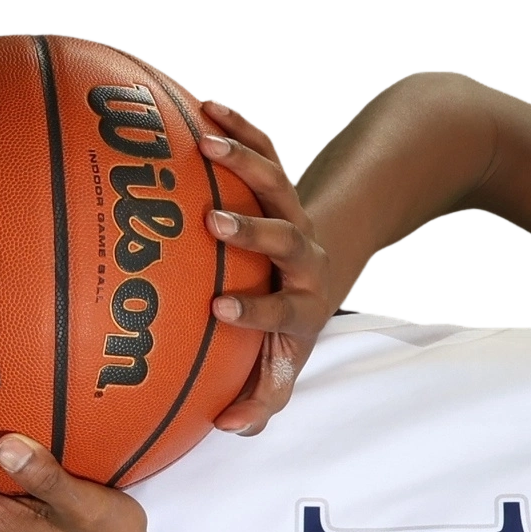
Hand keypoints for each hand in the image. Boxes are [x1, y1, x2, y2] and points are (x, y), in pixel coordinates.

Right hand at [190, 88, 347, 435]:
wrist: (325, 270)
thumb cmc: (290, 326)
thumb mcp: (281, 366)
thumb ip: (260, 401)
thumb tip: (229, 427)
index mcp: (301, 302)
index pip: (281, 309)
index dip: (253, 309)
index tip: (218, 307)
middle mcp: (301, 254)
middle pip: (285, 237)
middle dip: (253, 231)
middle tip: (213, 222)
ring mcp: (293, 212)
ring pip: (277, 181)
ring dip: (244, 161)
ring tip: (205, 142)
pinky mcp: (282, 181)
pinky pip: (265, 146)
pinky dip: (240, 125)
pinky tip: (206, 104)